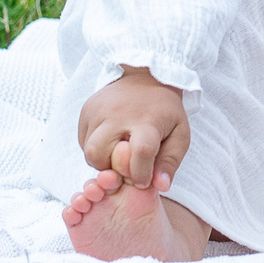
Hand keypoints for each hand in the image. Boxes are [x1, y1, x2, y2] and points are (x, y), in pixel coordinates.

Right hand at [77, 66, 190, 191]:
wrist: (146, 76)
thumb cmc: (165, 111)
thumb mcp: (180, 133)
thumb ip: (171, 161)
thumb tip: (161, 186)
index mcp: (146, 119)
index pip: (140, 153)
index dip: (140, 173)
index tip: (144, 180)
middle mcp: (117, 113)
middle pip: (101, 155)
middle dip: (113, 170)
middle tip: (127, 165)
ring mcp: (98, 110)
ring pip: (89, 152)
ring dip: (103, 161)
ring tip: (119, 152)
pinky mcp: (86, 110)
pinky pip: (83, 142)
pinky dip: (95, 149)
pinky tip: (111, 141)